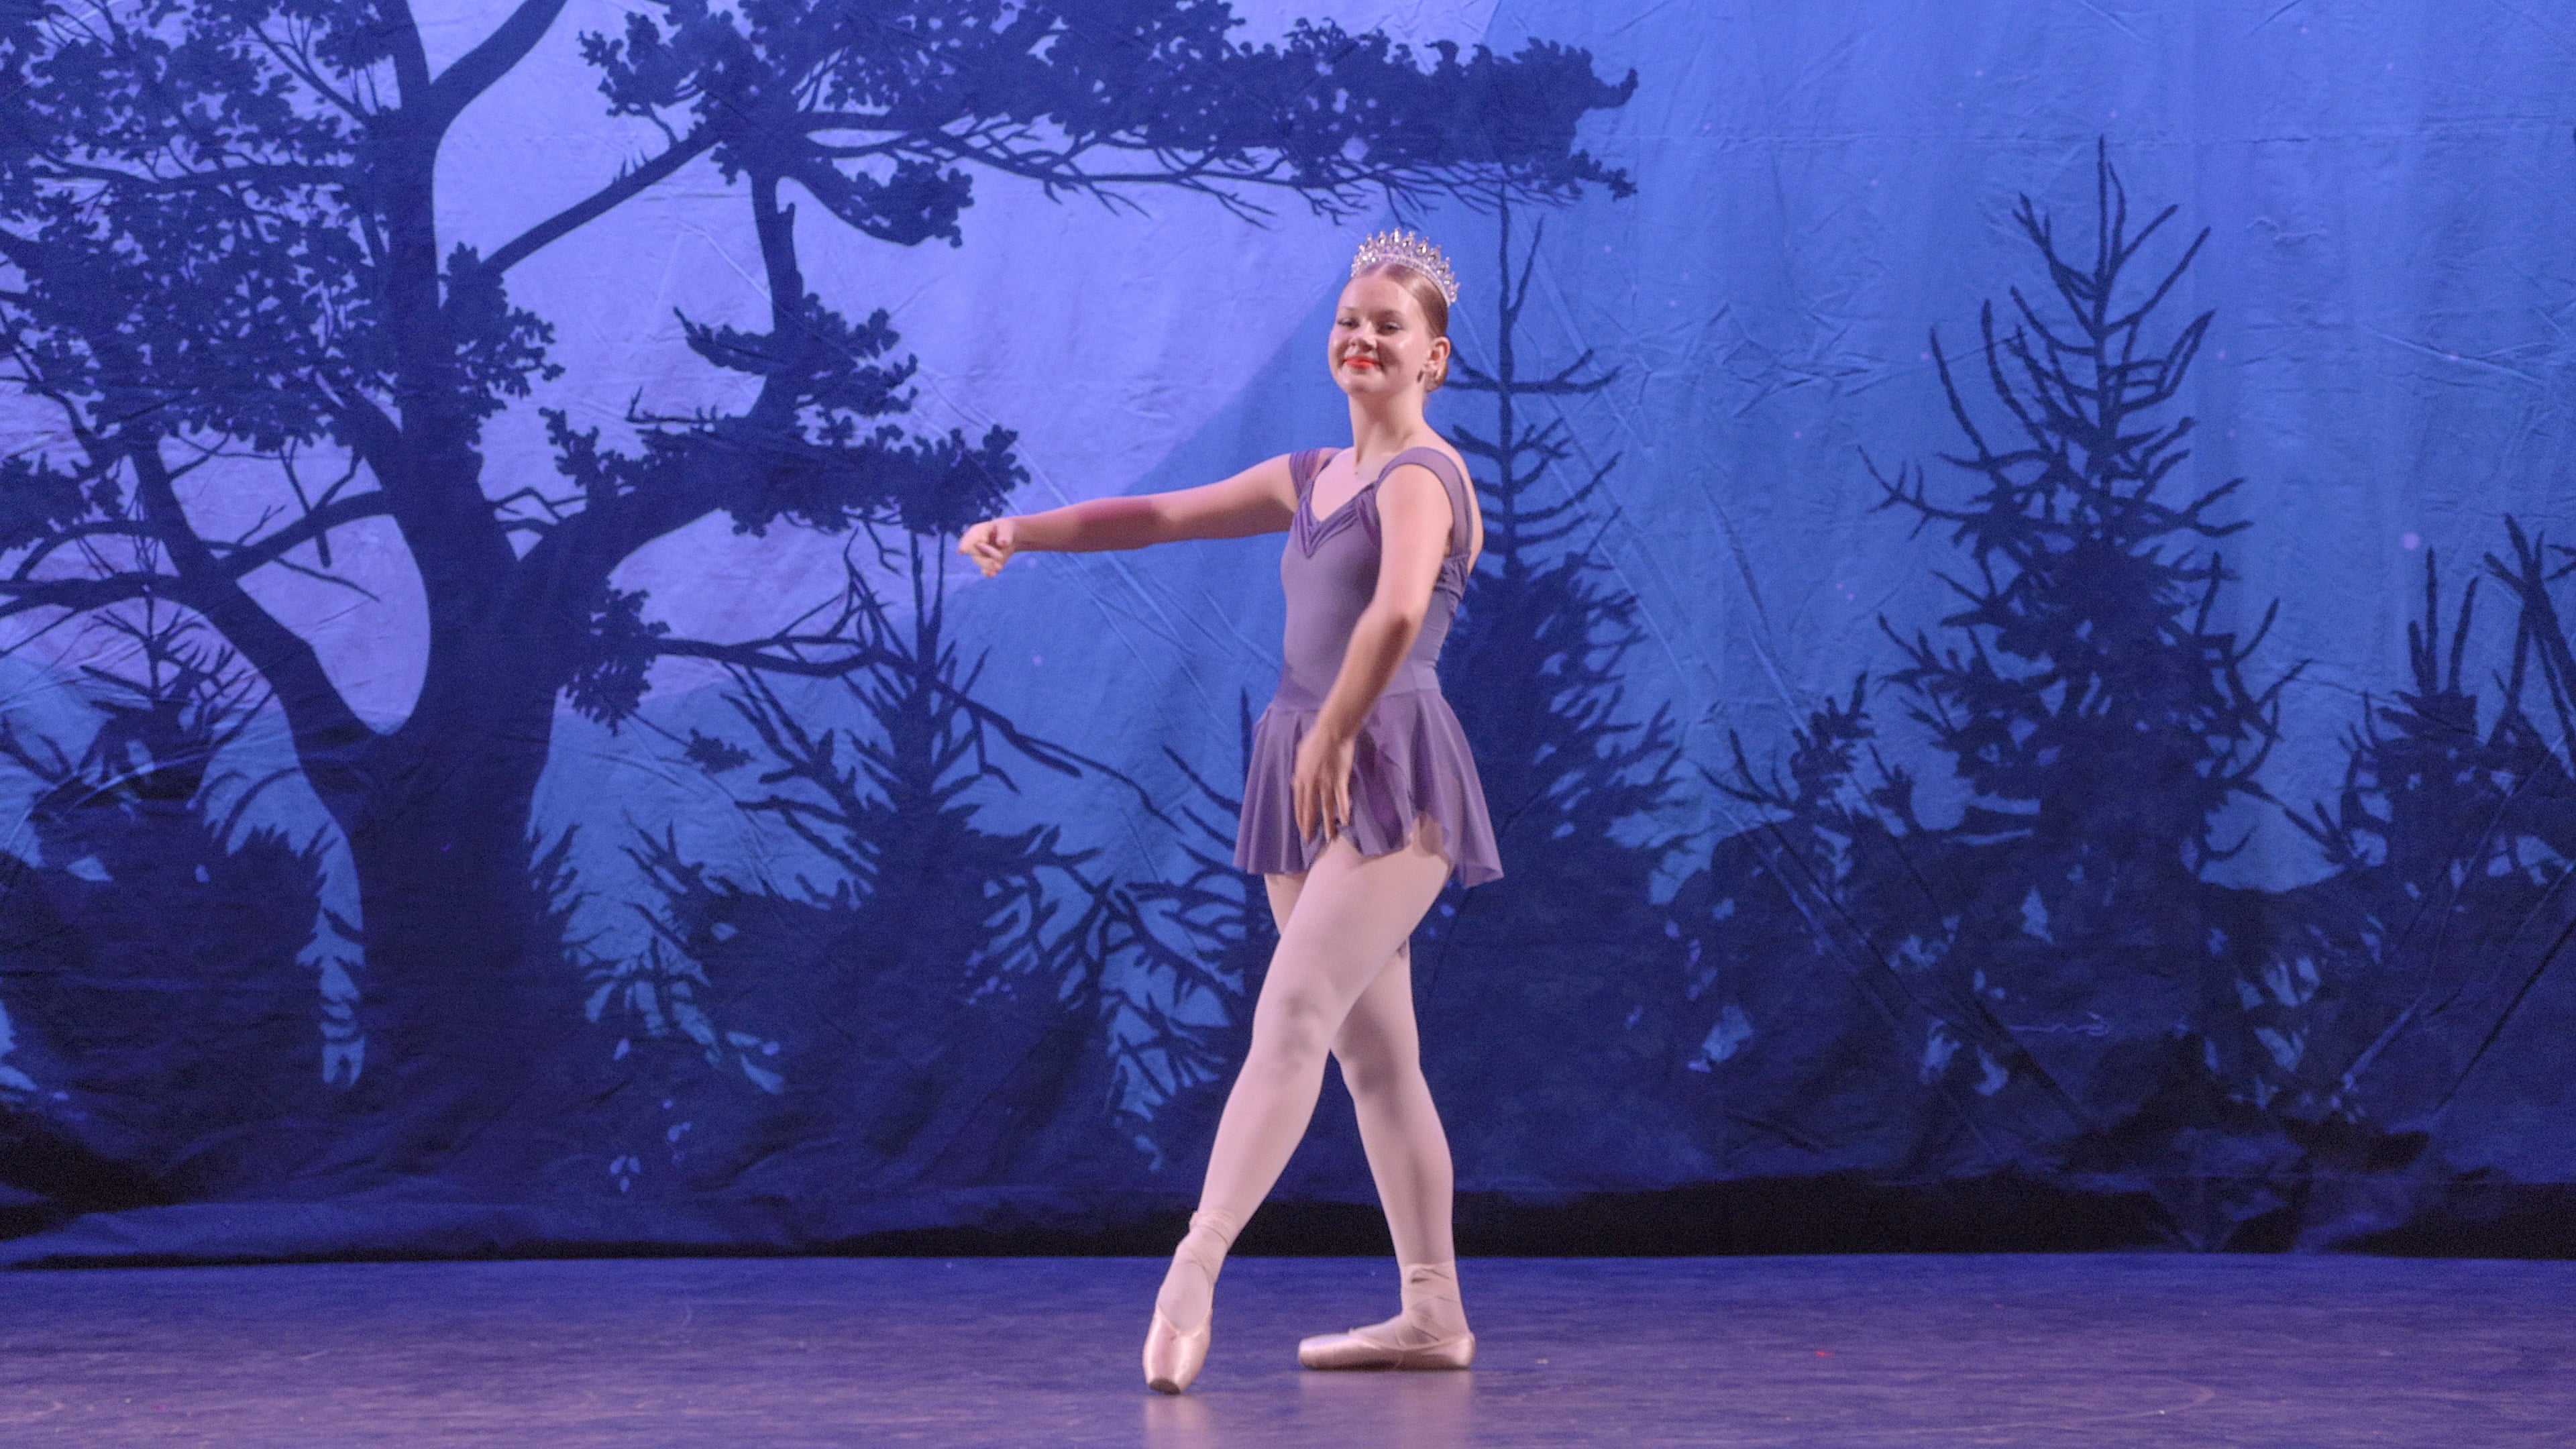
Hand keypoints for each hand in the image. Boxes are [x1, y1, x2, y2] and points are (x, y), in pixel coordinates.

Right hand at [958, 516, 1017, 576]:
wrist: (1011, 538)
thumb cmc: (1006, 528)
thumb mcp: (1007, 527)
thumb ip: (1004, 534)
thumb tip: (1002, 543)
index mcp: (977, 532)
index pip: (969, 538)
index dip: (965, 544)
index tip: (962, 550)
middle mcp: (975, 544)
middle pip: (974, 552)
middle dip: (983, 555)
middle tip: (1000, 557)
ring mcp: (980, 556)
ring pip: (980, 561)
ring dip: (989, 564)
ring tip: (999, 566)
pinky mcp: (987, 565)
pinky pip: (985, 570)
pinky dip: (988, 573)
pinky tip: (992, 574)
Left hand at [1291, 724, 1356, 843]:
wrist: (1332, 732)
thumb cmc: (1315, 740)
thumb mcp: (1300, 754)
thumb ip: (1299, 770)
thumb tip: (1296, 781)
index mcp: (1301, 778)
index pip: (1299, 804)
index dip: (1301, 818)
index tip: (1302, 830)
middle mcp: (1313, 784)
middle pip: (1311, 809)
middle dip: (1310, 826)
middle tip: (1311, 840)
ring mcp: (1327, 783)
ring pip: (1327, 808)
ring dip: (1328, 824)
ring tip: (1330, 838)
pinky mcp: (1341, 780)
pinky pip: (1342, 798)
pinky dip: (1344, 810)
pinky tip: (1346, 821)